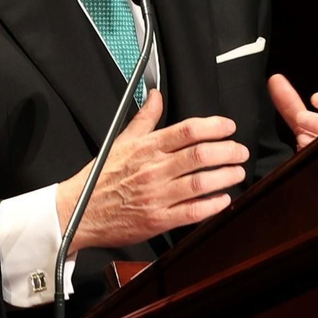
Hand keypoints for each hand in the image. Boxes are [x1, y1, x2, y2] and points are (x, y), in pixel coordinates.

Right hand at [56, 90, 247, 252]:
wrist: (77, 212)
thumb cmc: (100, 178)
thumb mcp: (121, 141)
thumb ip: (144, 119)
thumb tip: (156, 96)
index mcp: (146, 148)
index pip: (187, 130)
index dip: (214, 126)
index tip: (229, 127)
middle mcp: (153, 169)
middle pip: (200, 154)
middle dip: (228, 151)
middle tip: (240, 151)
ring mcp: (156, 196)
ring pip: (200, 182)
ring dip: (225, 176)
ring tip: (238, 172)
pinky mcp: (157, 220)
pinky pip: (192, 212)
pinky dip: (212, 205)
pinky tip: (224, 199)